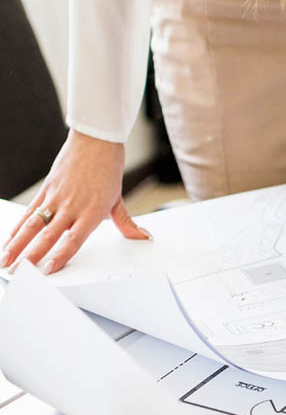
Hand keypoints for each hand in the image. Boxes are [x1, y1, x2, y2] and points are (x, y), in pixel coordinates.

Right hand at [1, 129, 149, 274]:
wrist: (96, 141)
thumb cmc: (107, 169)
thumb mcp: (118, 200)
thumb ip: (126, 224)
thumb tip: (142, 237)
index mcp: (91, 212)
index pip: (73, 239)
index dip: (60, 255)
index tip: (48, 269)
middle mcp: (72, 207)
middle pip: (48, 236)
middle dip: (31, 256)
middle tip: (20, 273)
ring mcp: (56, 198)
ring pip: (33, 226)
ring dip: (17, 245)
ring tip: (6, 261)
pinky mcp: (46, 190)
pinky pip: (29, 212)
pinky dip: (17, 228)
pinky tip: (8, 241)